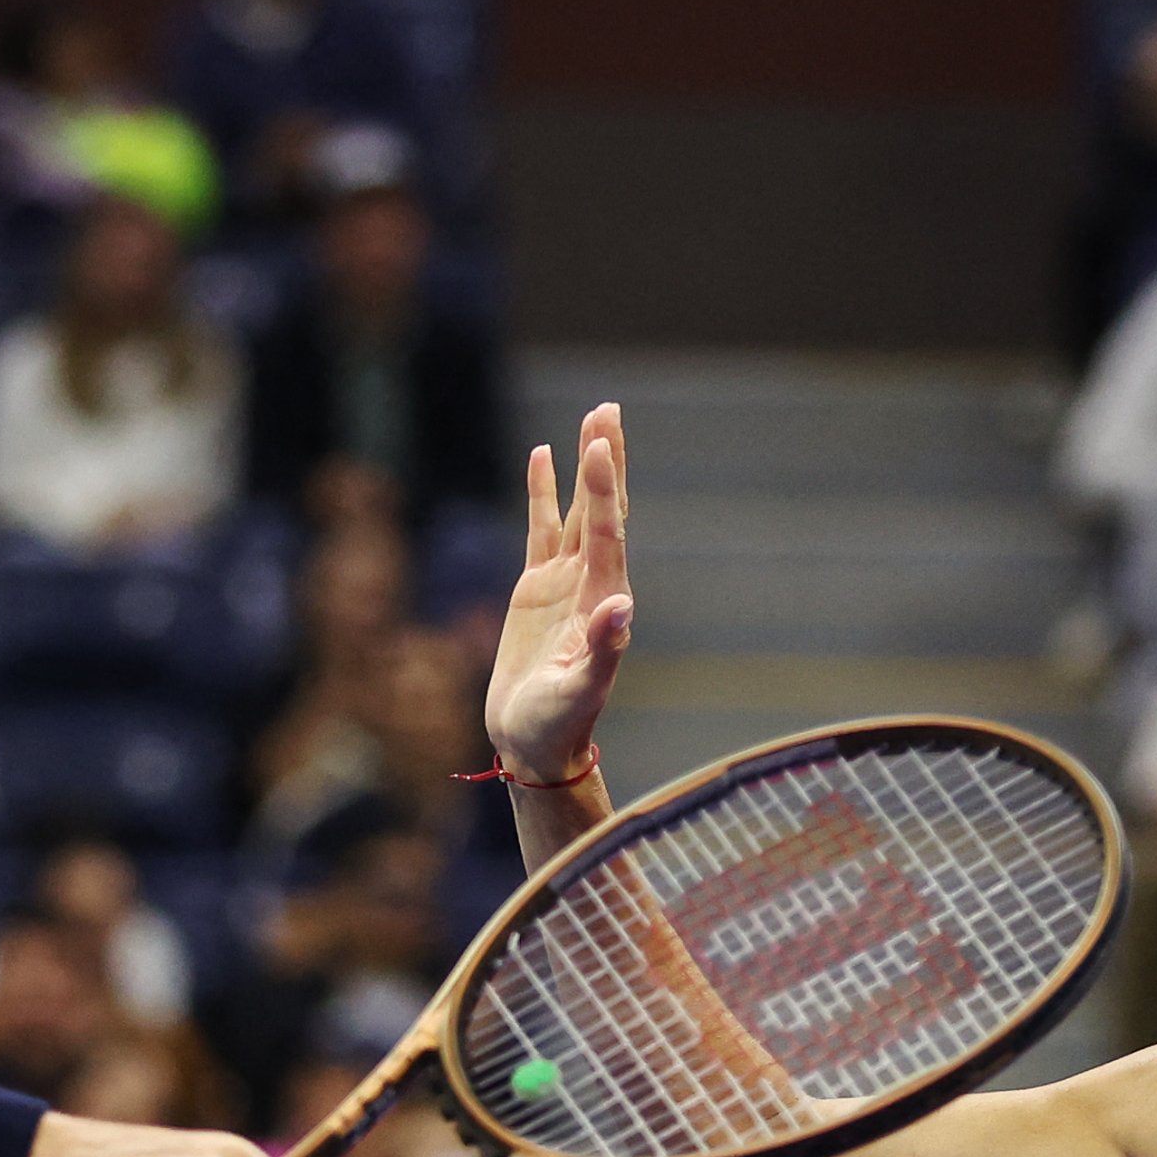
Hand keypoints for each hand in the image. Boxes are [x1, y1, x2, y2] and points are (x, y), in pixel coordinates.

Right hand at [484, 404, 635, 793]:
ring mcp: (564, 583)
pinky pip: (541, 528)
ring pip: (575, 511)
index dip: (602, 490)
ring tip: (592, 419)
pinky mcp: (537, 589)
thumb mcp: (579, 692)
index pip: (605, 533)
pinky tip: (542, 456)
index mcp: (603, 603)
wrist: (534, 746)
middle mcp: (590, 583)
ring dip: (584, 468)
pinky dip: (543, 493)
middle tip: (608, 411)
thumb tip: (621, 607)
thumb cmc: (558, 726)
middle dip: (605, 461)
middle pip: (602, 510)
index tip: (599, 445)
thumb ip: (602, 650)